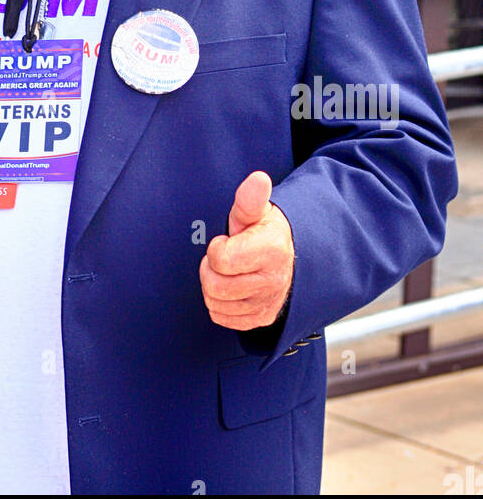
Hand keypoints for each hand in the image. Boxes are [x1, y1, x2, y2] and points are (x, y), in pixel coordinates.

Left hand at [200, 171, 294, 329]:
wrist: (290, 257)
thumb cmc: (265, 231)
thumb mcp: (258, 211)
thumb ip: (250, 198)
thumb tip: (258, 179)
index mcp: (271, 250)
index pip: (221, 260)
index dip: (216, 248)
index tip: (226, 241)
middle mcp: (272, 281)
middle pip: (215, 286)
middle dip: (210, 269)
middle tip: (222, 257)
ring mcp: (267, 303)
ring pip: (215, 304)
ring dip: (213, 287)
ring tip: (226, 271)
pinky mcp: (261, 318)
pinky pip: (222, 318)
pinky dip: (220, 304)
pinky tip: (230, 287)